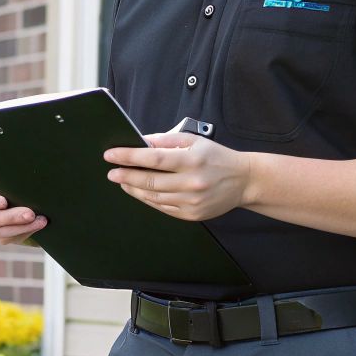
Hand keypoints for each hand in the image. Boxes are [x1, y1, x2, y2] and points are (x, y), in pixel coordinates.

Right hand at [0, 188, 45, 246]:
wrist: (18, 206)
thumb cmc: (13, 191)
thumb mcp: (10, 187)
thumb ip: (13, 186)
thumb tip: (28, 179)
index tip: (4, 202)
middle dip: (12, 217)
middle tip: (30, 214)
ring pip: (1, 232)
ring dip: (23, 227)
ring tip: (40, 220)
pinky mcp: (2, 238)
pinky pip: (13, 238)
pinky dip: (28, 230)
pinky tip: (39, 224)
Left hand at [104, 133, 251, 220]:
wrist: (244, 181)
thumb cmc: (217, 157)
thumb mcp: (194, 140)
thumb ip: (165, 141)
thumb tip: (140, 142)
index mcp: (191, 160)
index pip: (152, 158)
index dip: (128, 157)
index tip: (111, 155)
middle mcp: (192, 182)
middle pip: (149, 181)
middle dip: (126, 176)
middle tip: (112, 172)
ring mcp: (192, 201)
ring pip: (153, 197)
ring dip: (134, 189)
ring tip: (122, 182)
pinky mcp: (192, 214)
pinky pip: (163, 208)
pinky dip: (148, 199)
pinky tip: (140, 192)